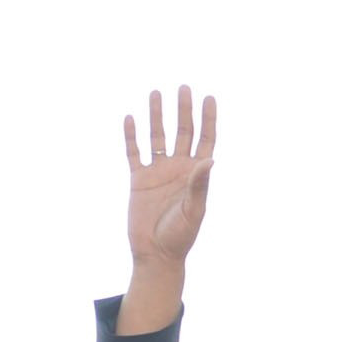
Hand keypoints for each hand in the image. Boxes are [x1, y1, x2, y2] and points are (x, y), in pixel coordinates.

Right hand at [123, 87, 217, 273]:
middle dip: (183, 110)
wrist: (155, 254)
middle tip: (183, 87)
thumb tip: (210, 160)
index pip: (205, 139)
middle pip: (182, 132)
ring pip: (157, 137)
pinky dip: (131, 136)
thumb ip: (199, 186)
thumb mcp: (193, 211)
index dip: (208, 119)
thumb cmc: (180, 236)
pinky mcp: (138, 180)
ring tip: (156, 93)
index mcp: (196, 175)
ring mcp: (158, 172)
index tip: (209, 97)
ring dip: (157, 116)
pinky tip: (131, 118)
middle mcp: (178, 168)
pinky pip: (134, 153)